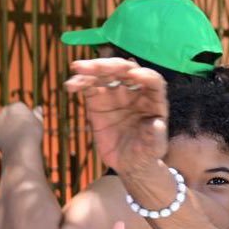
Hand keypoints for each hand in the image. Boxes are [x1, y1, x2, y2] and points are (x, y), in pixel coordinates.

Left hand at [0, 102, 43, 152]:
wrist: (22, 147)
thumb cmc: (33, 134)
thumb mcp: (38, 123)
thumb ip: (37, 114)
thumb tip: (38, 108)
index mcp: (18, 106)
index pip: (20, 110)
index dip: (25, 120)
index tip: (29, 128)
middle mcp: (5, 110)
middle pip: (8, 115)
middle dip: (13, 122)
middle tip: (21, 134)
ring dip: (4, 128)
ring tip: (13, 138)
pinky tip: (4, 140)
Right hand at [64, 59, 168, 173]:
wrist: (129, 163)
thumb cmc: (146, 153)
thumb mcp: (154, 149)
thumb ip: (156, 137)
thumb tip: (157, 124)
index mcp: (154, 101)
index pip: (153, 82)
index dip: (146, 76)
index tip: (134, 76)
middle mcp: (136, 93)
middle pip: (126, 71)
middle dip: (111, 66)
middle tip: (95, 67)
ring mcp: (116, 94)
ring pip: (106, 74)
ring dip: (92, 68)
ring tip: (78, 69)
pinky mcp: (99, 100)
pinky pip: (89, 87)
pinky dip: (80, 83)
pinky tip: (71, 86)